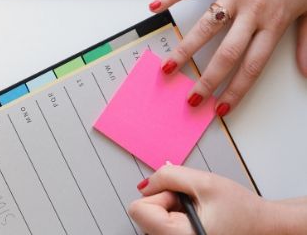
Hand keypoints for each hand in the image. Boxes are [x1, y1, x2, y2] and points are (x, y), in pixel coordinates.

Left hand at [128, 164, 306, 234]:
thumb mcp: (205, 182)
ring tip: (199, 210)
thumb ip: (169, 177)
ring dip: (171, 208)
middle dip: (166, 201)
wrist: (264, 226)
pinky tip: (196, 216)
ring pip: (153, 217)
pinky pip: (161, 222)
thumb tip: (145, 184)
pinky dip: (175, 214)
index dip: (158, 195)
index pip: (138, 209)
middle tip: (194, 203)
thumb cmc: (241, 210)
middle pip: (144, 213)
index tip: (180, 196)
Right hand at [148, 0, 306, 115]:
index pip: (252, 66)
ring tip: (168, 67)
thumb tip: (305, 72)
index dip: (235, 90)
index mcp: (273, 23)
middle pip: (226, 53)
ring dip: (185, 50)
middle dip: (206, 80)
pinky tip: (155, 7)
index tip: (220, 107)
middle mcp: (252, 11)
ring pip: (205, 27)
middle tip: (191, 97)